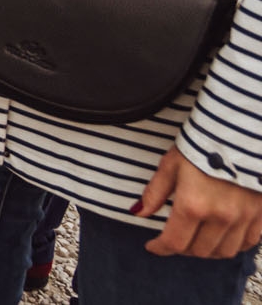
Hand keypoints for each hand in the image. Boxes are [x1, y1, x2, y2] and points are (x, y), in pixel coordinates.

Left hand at [137, 146, 261, 257]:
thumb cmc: (201, 146)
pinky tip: (222, 236)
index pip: (175, 242)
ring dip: (207, 250)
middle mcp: (220, 217)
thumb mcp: (171, 165)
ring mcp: (244, 218)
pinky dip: (233, 245)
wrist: (240, 134)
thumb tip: (139, 212)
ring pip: (224, 251)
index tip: (153, 246)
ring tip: (196, 240)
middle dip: (182, 249)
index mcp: (193, 205)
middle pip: (199, 250)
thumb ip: (155, 192)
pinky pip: (248, 243)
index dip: (161, 248)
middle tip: (174, 239)